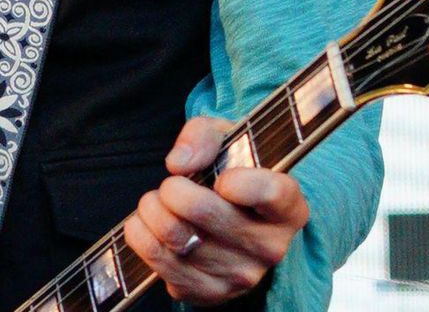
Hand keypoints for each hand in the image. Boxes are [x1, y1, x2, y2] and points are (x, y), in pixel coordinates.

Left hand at [120, 115, 308, 305]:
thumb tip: (178, 163)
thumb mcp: (224, 140)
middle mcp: (269, 248)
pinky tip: (152, 224)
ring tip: (159, 203)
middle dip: (173, 188)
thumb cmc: (228, 173)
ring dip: (151, 209)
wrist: (225, 218)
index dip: (240, 181)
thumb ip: (204, 136)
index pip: (272, 193)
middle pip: (203, 210)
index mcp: (287, 209)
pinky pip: (155, 258)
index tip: (222, 179)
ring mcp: (239, 276)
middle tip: (172, 185)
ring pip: (172, 235)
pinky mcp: (207, 293)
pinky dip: (140, 233)